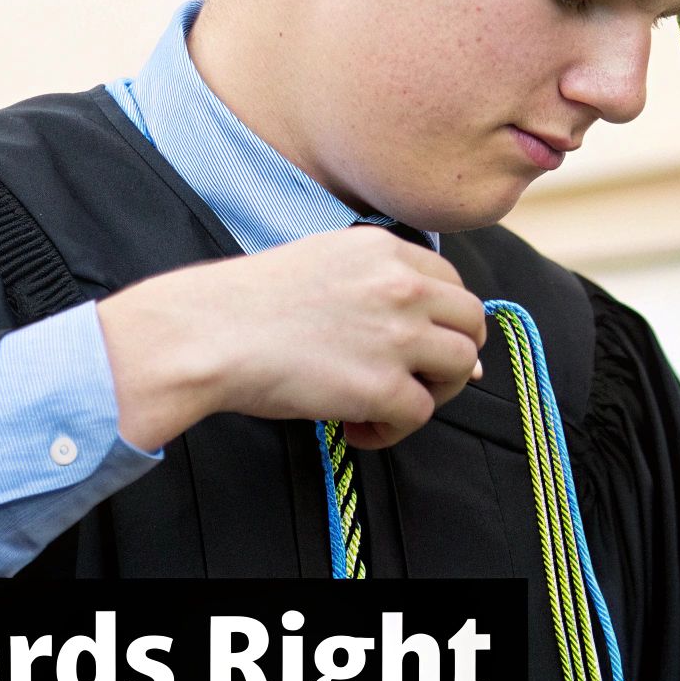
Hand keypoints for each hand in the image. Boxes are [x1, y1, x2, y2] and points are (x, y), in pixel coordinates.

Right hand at [97, 225, 486, 451]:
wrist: (208, 333)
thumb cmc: (248, 305)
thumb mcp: (321, 264)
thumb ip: (377, 288)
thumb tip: (429, 336)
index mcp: (384, 250)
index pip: (452, 283)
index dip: (441, 320)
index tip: (417, 345)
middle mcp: (402, 286)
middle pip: (471, 323)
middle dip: (451, 357)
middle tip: (412, 380)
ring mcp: (397, 335)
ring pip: (460, 368)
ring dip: (431, 393)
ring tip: (384, 404)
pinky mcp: (383, 386)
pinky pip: (419, 415)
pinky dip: (392, 430)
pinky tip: (355, 428)